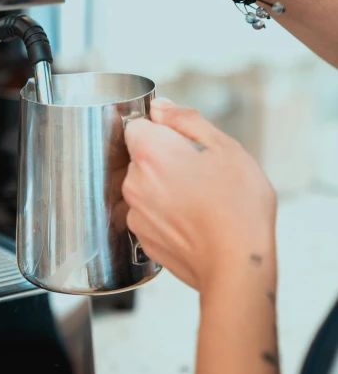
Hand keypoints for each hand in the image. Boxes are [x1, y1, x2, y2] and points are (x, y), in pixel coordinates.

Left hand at [123, 99, 276, 292]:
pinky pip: (151, 214)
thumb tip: (161, 107)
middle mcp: (134, 182)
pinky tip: (194, 220)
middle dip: (166, 158)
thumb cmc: (238, 207)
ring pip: (146, 186)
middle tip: (202, 172)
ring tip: (201, 200)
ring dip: (166, 188)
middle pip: (142, 157)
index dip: (161, 128)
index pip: (138, 125)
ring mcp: (136, 214)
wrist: (237, 266)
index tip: (184, 141)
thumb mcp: (225, 148)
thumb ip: (187, 120)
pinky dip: (167, 214)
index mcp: (150, 153)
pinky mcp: (142, 239)